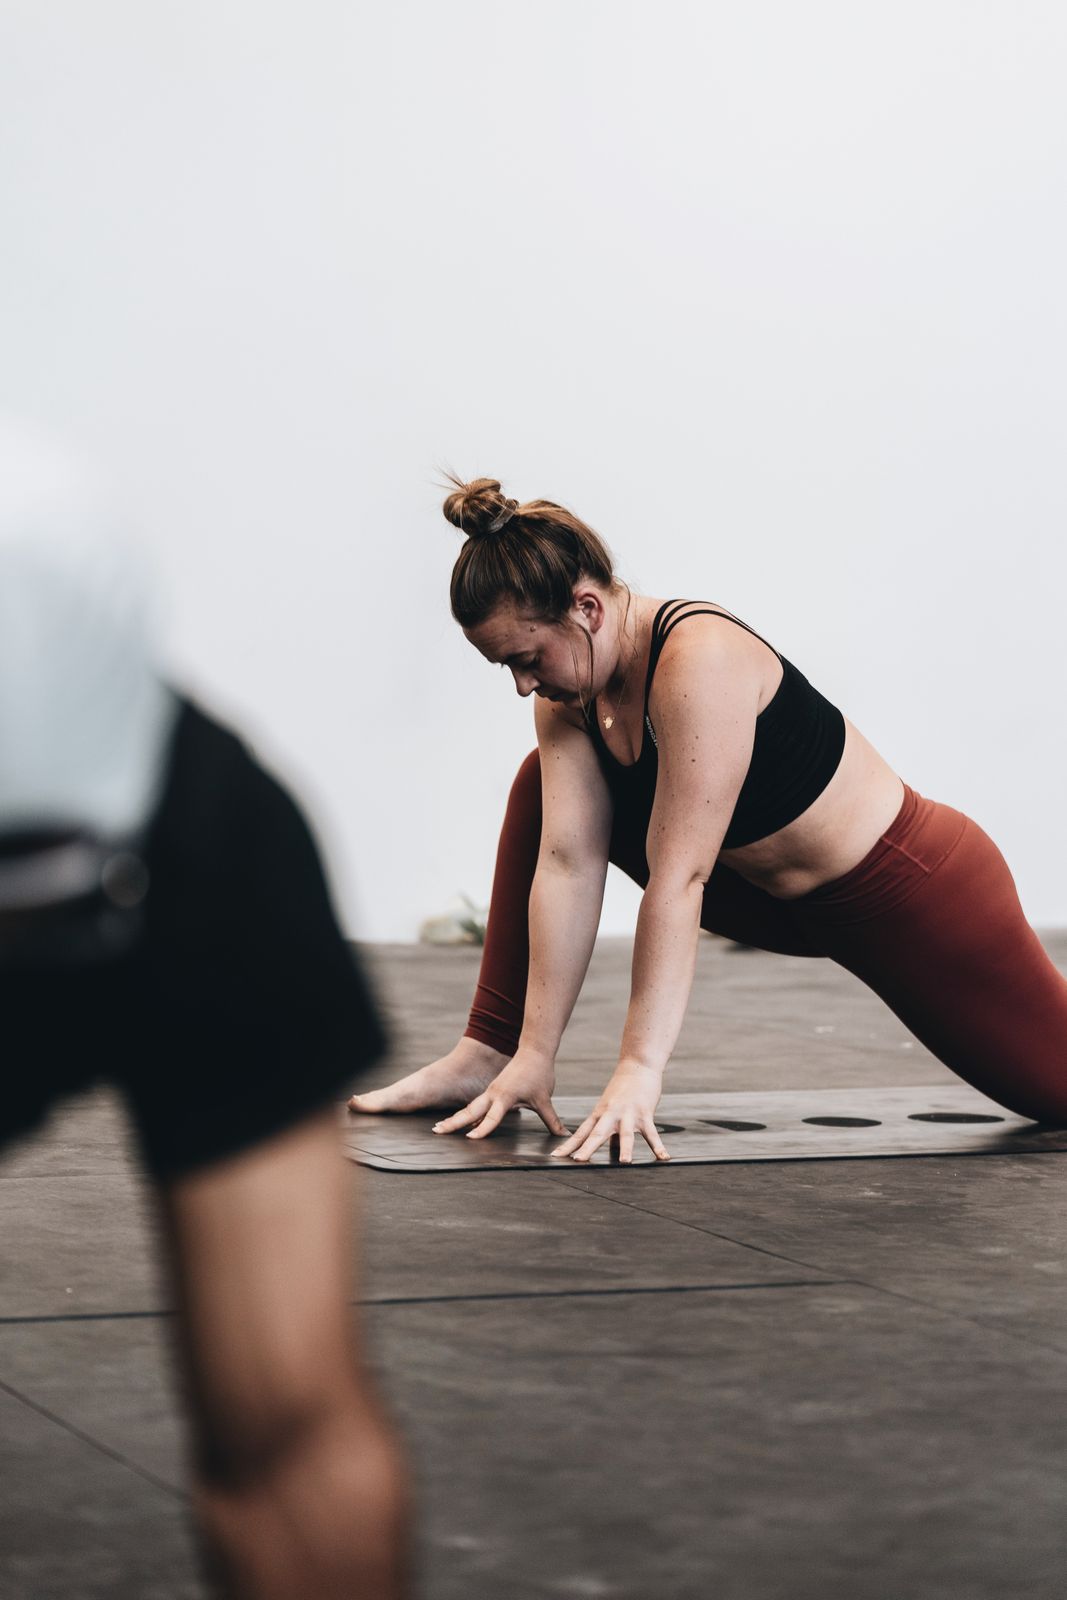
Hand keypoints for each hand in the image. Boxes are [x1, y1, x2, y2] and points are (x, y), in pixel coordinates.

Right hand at [431, 1050, 569, 1140]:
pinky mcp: (492, 1090)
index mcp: (505, 1097)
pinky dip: (466, 1114)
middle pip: (470, 1111)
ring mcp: (491, 1092)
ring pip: (470, 1107)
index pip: (493, 1117)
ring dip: (456, 1118)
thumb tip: (564, 1136)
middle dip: (454, 1122)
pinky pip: (476, 1105)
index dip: (483, 1129)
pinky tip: (460, 1122)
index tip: (470, 1138)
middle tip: (437, 1131)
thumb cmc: (539, 1074)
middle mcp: (493, 1094)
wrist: (534, 1051)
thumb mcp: (545, 1100)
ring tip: (440, 1128)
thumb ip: (552, 1121)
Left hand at [551, 1061, 670, 1163]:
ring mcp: (628, 1114)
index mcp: (599, 1114)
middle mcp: (611, 1115)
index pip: (581, 1133)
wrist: (638, 1066)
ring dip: (626, 1148)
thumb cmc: (623, 1089)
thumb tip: (613, 1149)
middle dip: (587, 1148)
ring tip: (625, 1163)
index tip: (555, 1157)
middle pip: (597, 1134)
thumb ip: (610, 1129)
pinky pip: (652, 1133)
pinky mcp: (645, 1113)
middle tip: (577, 1161)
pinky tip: (663, 1157)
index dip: (568, 1145)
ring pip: (626, 1134)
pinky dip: (658, 1146)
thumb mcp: (610, 1108)